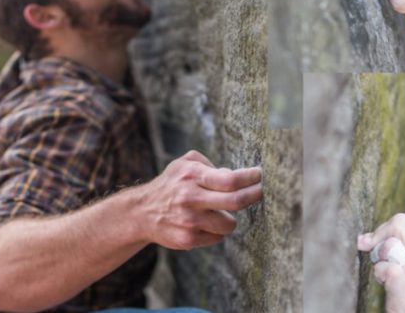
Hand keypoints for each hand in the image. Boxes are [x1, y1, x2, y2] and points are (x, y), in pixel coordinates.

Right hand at [136, 151, 262, 249]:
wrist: (141, 212)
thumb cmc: (171, 184)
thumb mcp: (185, 164)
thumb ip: (210, 166)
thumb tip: (235, 176)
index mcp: (192, 176)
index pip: (230, 179)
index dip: (251, 178)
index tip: (262, 175)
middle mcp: (190, 198)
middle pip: (235, 201)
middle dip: (255, 195)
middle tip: (263, 191)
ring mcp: (189, 221)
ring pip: (229, 225)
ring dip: (229, 219)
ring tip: (215, 213)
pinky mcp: (187, 240)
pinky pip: (217, 238)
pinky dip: (215, 231)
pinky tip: (201, 224)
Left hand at [358, 203, 404, 312]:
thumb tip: (400, 228)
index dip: (401, 219)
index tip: (393, 235)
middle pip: (400, 220)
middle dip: (383, 232)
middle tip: (378, 248)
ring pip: (389, 242)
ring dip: (379, 254)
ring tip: (384, 268)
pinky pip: (382, 266)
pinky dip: (378, 274)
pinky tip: (386, 284)